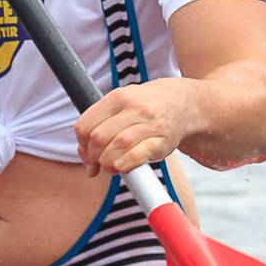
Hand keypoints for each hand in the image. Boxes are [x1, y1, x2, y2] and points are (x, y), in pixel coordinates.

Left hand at [74, 78, 205, 176]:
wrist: (183, 103)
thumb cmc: (145, 106)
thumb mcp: (121, 104)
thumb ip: (101, 124)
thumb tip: (85, 156)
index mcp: (117, 97)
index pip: (86, 124)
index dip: (81, 144)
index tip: (86, 153)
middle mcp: (134, 108)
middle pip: (99, 137)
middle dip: (92, 156)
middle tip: (96, 164)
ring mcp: (149, 124)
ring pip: (118, 145)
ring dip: (106, 162)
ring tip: (107, 167)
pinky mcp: (162, 141)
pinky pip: (138, 155)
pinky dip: (125, 164)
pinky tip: (120, 168)